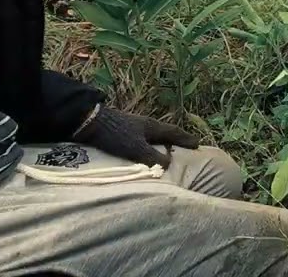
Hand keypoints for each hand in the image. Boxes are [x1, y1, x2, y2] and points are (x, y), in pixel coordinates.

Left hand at [73, 105, 197, 167]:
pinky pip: (143, 141)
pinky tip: (144, 155)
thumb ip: (153, 157)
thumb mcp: (136, 148)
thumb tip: (169, 164)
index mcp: (152, 126)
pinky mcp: (122, 133)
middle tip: (185, 148)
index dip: (185, 139)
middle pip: (165, 133)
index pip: (174, 132)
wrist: (89, 122)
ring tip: (166, 153)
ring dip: (162, 144)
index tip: (197, 144)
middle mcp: (145, 125)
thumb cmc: (115, 134)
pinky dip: (149, 147)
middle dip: (175, 141)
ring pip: (153, 137)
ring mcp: (134, 128)